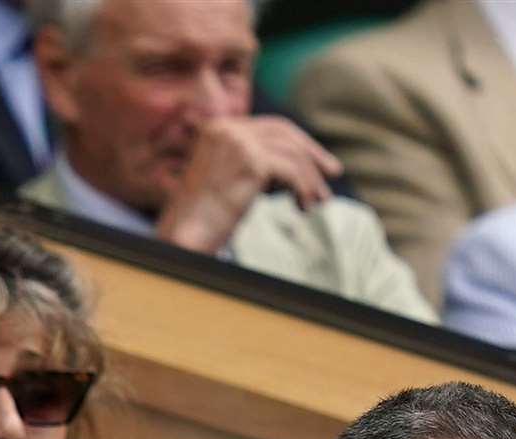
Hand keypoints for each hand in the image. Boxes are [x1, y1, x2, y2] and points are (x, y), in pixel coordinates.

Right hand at [155, 116, 343, 254]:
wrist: (184, 235)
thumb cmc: (200, 218)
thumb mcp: (225, 178)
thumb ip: (252, 163)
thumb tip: (292, 167)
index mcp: (217, 127)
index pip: (270, 126)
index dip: (298, 143)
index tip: (317, 164)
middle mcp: (227, 129)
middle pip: (284, 132)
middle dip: (312, 155)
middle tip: (332, 174)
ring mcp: (239, 144)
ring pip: (291, 153)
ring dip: (309, 179)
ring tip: (316, 202)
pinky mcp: (251, 163)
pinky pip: (291, 172)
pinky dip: (303, 188)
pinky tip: (302, 206)